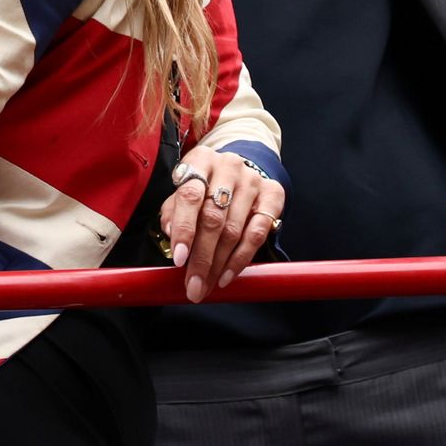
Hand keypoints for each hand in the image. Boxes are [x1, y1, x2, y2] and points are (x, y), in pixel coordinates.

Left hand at [161, 145, 285, 302]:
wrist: (239, 173)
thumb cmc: (204, 188)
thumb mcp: (182, 193)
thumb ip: (173, 212)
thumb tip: (172, 232)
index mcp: (201, 160)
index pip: (190, 195)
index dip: (184, 229)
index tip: (179, 258)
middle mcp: (229, 165)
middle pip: (213, 216)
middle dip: (201, 257)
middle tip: (193, 285)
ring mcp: (253, 179)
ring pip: (234, 229)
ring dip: (219, 263)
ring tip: (207, 284)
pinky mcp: (273, 194)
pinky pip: (257, 232)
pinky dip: (241, 258)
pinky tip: (227, 275)